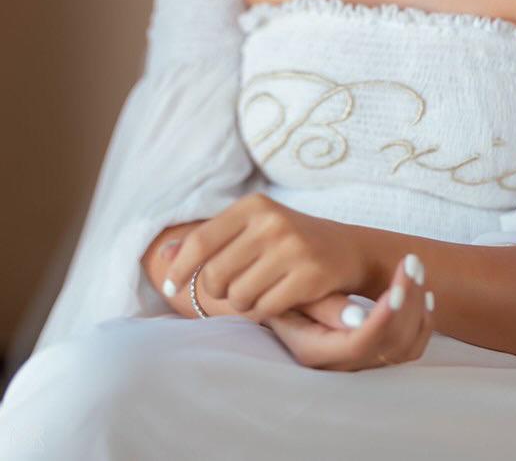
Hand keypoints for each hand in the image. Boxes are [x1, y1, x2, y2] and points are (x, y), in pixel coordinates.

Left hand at [161, 193, 368, 322]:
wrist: (350, 249)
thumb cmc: (291, 240)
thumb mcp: (254, 227)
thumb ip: (212, 238)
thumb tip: (164, 254)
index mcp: (254, 205)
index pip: (200, 242)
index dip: (178, 269)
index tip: (170, 288)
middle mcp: (271, 222)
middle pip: (215, 276)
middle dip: (218, 292)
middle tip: (233, 290)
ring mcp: (292, 247)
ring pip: (239, 296)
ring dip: (244, 303)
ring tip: (260, 291)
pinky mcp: (310, 275)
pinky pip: (266, 309)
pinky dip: (267, 312)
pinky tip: (280, 299)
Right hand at [267, 254, 434, 369]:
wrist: (277, 301)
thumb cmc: (282, 292)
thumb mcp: (293, 293)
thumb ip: (322, 306)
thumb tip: (359, 319)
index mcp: (316, 352)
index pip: (360, 344)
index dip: (384, 317)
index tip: (398, 284)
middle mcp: (341, 366)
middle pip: (390, 344)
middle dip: (407, 300)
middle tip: (411, 261)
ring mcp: (360, 364)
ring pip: (405, 347)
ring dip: (418, 306)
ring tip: (416, 268)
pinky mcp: (374, 356)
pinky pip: (410, 348)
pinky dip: (423, 321)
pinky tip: (423, 294)